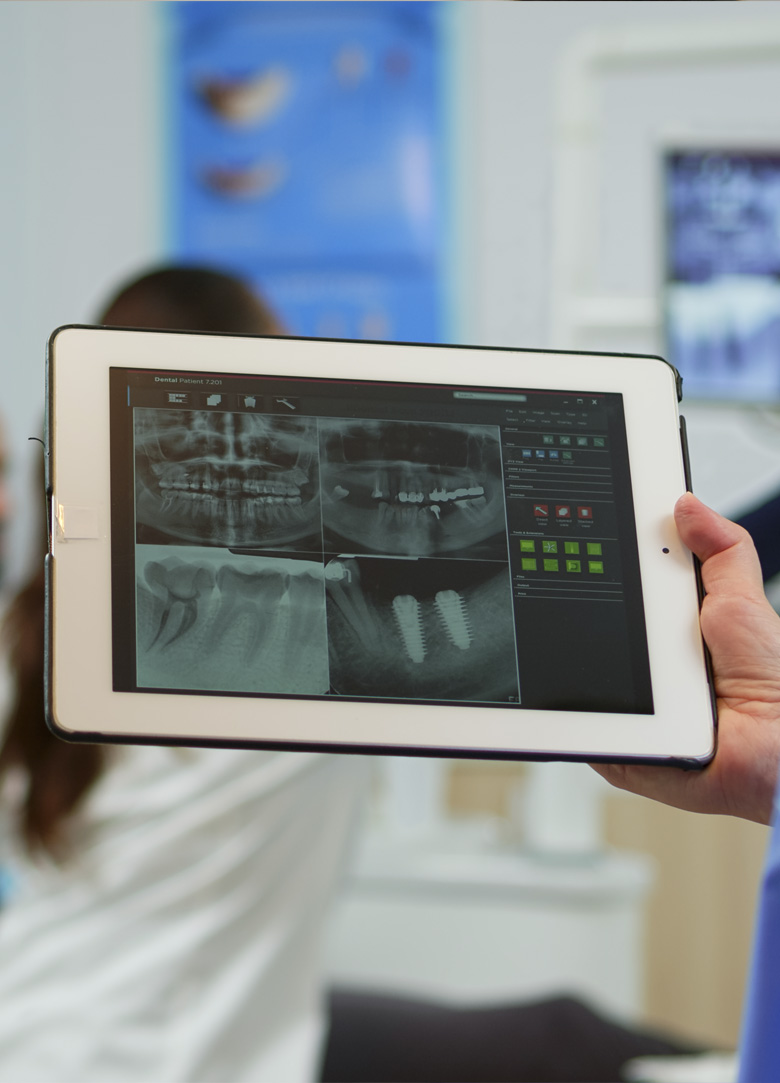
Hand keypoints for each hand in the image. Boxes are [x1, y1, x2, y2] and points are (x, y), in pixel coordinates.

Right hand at [593, 492, 779, 823]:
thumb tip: (687, 504)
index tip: (585, 546)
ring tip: (624, 661)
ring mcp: (632, 712)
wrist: (777, 751)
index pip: (625, 596)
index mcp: (673, 633)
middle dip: (590, 614)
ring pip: (586, 682)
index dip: (602, 571)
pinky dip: (590, 722)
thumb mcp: (742, 602)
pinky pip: (590, 735)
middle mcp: (649, 672)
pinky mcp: (624, 754)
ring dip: (590, 669)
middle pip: (597, 633)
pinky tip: (610, 707)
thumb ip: (722, 551)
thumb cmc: (771, 684)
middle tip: (603, 601)